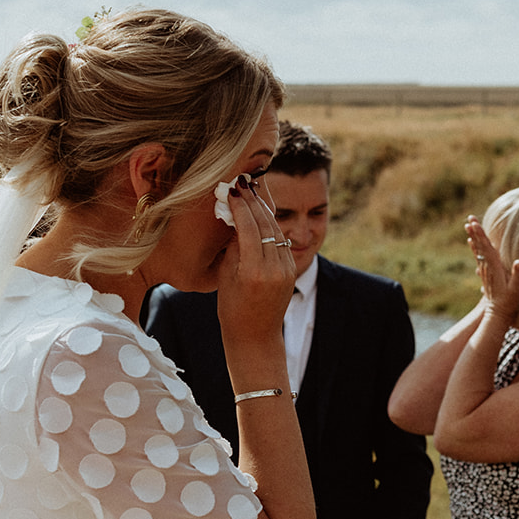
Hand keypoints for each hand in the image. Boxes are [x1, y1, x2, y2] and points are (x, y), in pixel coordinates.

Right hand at [216, 177, 297, 342]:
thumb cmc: (232, 309)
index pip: (249, 228)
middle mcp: (275, 269)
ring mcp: (287, 270)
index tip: (231, 190)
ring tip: (251, 191)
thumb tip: (236, 219)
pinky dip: (270, 225)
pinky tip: (260, 213)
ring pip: (276, 231)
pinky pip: (280, 242)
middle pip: (266, 225)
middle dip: (253, 201)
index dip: (240, 206)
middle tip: (242, 182)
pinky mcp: (292, 270)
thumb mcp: (226, 277)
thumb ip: (233, 248)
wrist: (256, 336)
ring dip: (263, 209)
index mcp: (254, 272)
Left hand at [466, 215, 518, 326]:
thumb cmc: (510, 302)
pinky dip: (475, 247)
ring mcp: (485, 270)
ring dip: (473, 236)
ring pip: (477, 250)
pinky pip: (478, 256)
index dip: (481, 235)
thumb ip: (518, 275)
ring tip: (468, 225)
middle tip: (469, 218)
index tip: (475, 224)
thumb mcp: (517, 290)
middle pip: (480, 246)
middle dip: (475, 231)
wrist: (498, 314)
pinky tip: (472, 241)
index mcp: (494, 268)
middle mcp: (487, 267)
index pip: (486, 248)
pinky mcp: (485, 273)